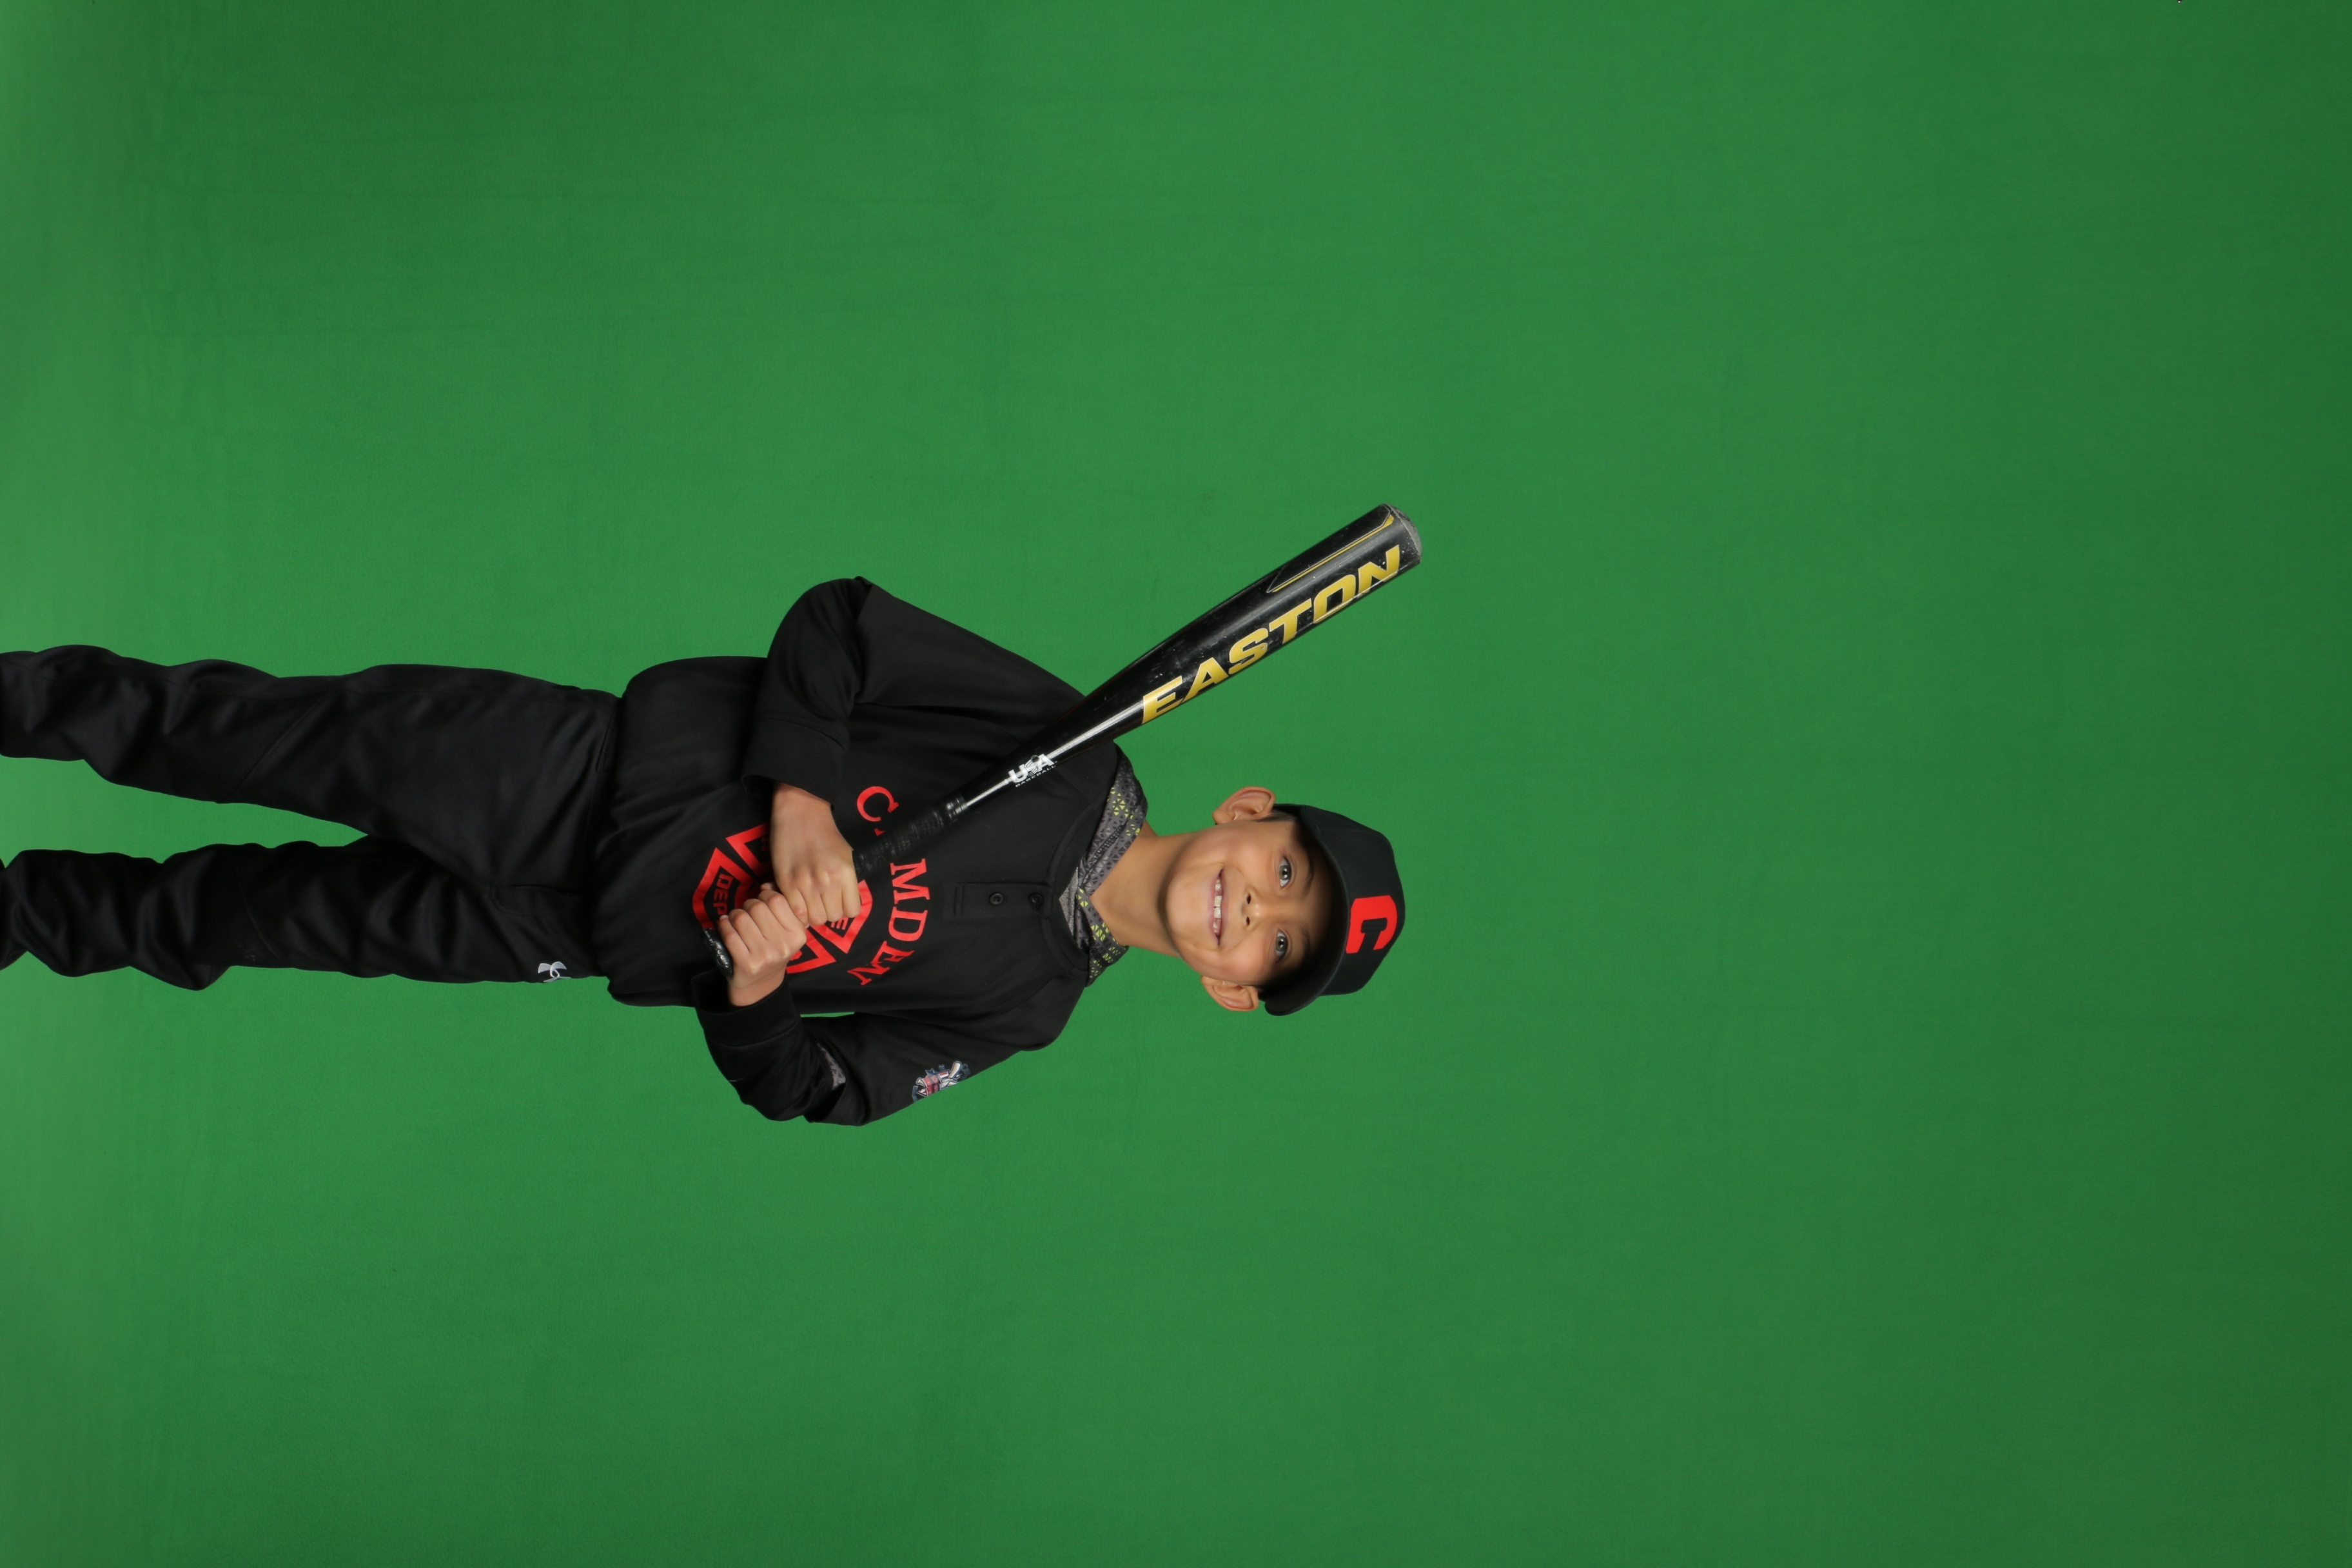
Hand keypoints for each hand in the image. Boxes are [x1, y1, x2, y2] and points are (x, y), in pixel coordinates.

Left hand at [719, 885, 808, 1007]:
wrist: (761, 984)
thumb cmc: (773, 949)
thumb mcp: (786, 930)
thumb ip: (781, 905)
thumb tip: (766, 884)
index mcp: (797, 934)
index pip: (776, 900)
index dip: (764, 895)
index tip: (761, 902)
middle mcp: (783, 945)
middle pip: (757, 907)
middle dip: (747, 905)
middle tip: (746, 912)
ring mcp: (764, 956)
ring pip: (741, 918)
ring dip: (733, 915)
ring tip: (735, 920)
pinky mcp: (746, 964)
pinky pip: (729, 934)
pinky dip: (723, 926)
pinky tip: (725, 926)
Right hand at [767, 783, 859, 927]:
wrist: (800, 814)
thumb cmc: (826, 835)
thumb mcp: (847, 856)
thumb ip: (847, 881)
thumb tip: (844, 904)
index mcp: (846, 873)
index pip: (852, 911)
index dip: (845, 908)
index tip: (839, 901)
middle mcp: (828, 881)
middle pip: (832, 917)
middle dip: (829, 911)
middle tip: (823, 901)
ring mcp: (806, 884)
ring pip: (815, 919)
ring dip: (813, 913)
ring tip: (810, 901)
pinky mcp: (786, 883)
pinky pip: (797, 912)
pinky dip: (799, 911)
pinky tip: (798, 900)